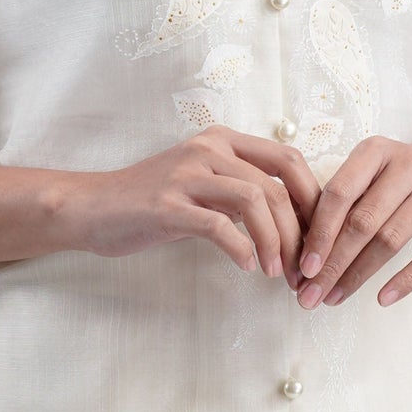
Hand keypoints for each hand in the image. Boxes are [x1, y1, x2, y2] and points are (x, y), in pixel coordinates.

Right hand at [63, 127, 321, 278]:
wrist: (93, 207)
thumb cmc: (152, 200)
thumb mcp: (203, 182)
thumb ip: (241, 188)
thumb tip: (293, 218)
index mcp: (222, 140)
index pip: (288, 158)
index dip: (312, 198)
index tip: (318, 235)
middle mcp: (208, 149)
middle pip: (278, 184)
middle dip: (299, 231)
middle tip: (303, 266)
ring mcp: (187, 175)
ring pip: (255, 200)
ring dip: (275, 242)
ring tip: (276, 272)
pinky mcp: (168, 205)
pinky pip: (218, 225)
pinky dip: (242, 249)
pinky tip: (247, 266)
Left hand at [294, 116, 411, 309]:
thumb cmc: (400, 175)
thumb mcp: (371, 170)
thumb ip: (342, 200)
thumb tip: (305, 251)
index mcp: (376, 151)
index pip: (339, 194)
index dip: (319, 233)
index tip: (304, 267)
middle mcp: (408, 166)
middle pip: (363, 222)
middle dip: (333, 263)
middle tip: (312, 293)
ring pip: (391, 240)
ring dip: (359, 275)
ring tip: (336, 296)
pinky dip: (405, 281)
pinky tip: (382, 298)